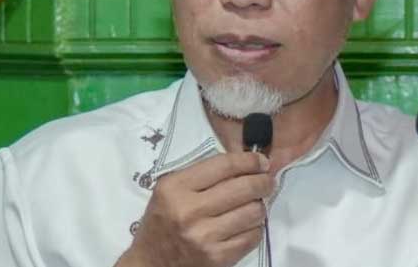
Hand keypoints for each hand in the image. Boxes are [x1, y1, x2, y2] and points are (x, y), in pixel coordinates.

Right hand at [116, 152, 273, 266]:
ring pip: (253, 212)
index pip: (224, 165)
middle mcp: (189, 211)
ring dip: (260, 206)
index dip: (249, 160)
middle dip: (263, 181)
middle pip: (244, 188)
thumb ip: (202, 174)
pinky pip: (252, 237)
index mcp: (176, 187)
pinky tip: (248, 225)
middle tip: (267, 181)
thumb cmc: (163, 220)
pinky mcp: (217, 258)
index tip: (261, 161)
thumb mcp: (171, 189)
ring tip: (255, 204)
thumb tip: (243, 164)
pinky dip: (255, 228)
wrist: (150, 262)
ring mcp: (204, 236)